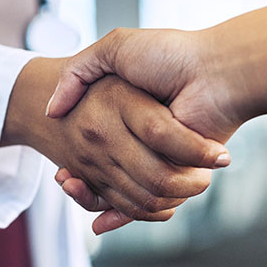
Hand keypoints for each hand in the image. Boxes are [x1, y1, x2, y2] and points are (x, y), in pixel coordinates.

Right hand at [46, 29, 247, 232]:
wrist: (214, 70)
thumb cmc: (167, 54)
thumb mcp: (114, 47)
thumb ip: (77, 70)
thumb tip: (52, 110)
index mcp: (125, 112)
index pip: (91, 143)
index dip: (73, 156)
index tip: (59, 167)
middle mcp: (140, 138)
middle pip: (102, 170)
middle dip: (81, 180)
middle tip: (66, 177)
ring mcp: (156, 156)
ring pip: (119, 190)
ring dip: (93, 197)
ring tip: (73, 184)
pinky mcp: (173, 171)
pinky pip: (143, 201)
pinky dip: (119, 215)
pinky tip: (98, 219)